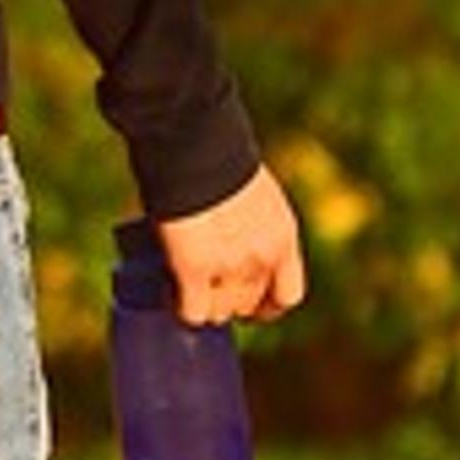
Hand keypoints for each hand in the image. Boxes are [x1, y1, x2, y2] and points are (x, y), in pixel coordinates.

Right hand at [153, 165, 308, 328]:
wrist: (194, 147)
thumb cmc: (215, 158)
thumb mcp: (252, 197)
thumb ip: (249, 226)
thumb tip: (224, 241)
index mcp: (283, 237)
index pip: (287, 295)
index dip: (265, 306)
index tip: (249, 303)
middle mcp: (263, 258)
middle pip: (248, 307)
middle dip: (226, 304)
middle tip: (204, 291)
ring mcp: (230, 266)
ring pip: (218, 313)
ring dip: (202, 307)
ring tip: (182, 291)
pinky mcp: (194, 269)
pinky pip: (191, 311)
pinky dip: (181, 310)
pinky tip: (171, 298)